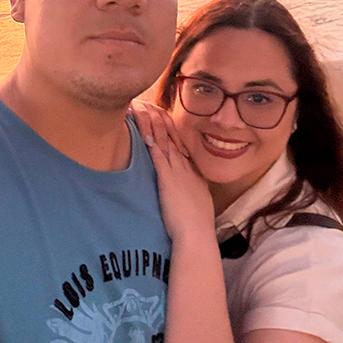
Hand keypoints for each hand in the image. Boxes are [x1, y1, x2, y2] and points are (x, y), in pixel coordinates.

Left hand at [131, 101, 215, 241]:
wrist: (196, 235)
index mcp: (195, 177)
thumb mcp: (199, 208)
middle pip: (174, 141)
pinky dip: (150, 139)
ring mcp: (177, 172)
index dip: (174, 136)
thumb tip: (190, 200)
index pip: (183, 151)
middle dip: (164, 124)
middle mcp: (187, 170)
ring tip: (147, 109)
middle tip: (156, 107)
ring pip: (165, 142)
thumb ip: (194, 199)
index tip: (167, 124)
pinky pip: (157, 154)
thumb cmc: (196, 229)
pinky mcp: (166, 178)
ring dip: (155, 125)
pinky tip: (143, 128)